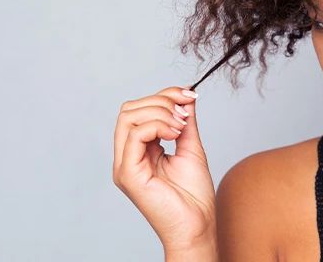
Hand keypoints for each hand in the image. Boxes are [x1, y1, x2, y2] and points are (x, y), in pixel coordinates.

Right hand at [112, 85, 215, 252]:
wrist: (197, 226)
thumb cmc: (194, 196)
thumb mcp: (191, 148)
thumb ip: (186, 122)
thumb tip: (186, 96)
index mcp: (139, 151)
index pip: (139, 110)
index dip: (163, 96)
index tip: (189, 95)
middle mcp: (127, 157)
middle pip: (129, 109)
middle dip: (161, 100)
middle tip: (185, 110)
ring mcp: (125, 165)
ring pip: (129, 117)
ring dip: (160, 112)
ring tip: (182, 125)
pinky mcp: (128, 174)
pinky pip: (135, 135)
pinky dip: (158, 125)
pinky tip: (176, 133)